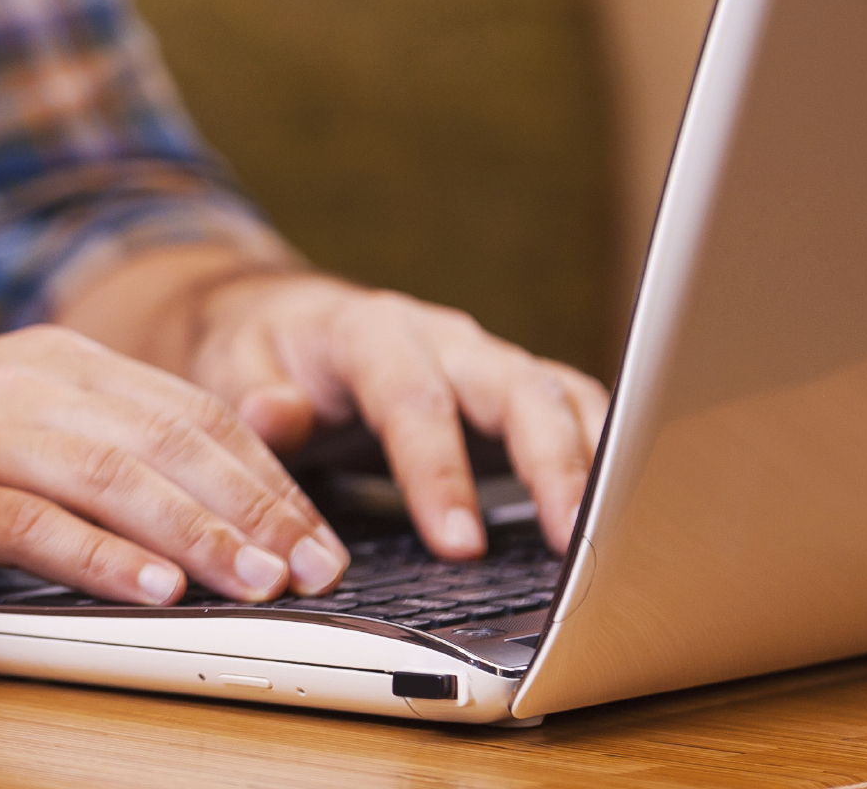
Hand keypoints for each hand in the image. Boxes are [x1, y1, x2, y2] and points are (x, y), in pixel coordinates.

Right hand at [0, 326, 350, 605]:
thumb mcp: (13, 414)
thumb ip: (97, 435)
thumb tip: (203, 495)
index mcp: (59, 360)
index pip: (188, 409)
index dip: (264, 469)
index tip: (318, 528)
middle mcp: (31, 383)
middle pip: (167, 438)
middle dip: (254, 505)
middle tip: (318, 565)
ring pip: (113, 477)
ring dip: (198, 532)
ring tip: (261, 583)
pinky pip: (31, 523)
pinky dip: (99, 557)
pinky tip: (152, 589)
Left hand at [185, 271, 608, 558]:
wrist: (284, 321)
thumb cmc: (262, 351)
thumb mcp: (232, 365)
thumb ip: (253, 393)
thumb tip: (276, 418)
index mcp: (370, 332)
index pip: (411, 396)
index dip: (438, 469)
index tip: (458, 544)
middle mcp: (443, 341)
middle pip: (514, 387)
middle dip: (551, 464)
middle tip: (574, 545)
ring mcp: (486, 365)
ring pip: (562, 397)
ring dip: (601, 462)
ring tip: (631, 538)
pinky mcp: (514, 396)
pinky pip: (576, 415)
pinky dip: (611, 458)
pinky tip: (634, 516)